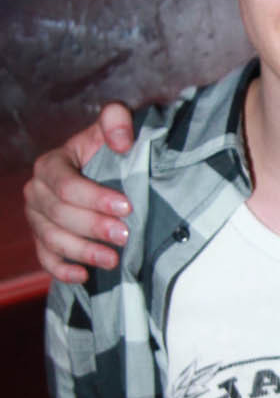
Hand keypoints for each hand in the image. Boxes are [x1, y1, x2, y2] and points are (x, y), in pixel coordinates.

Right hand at [24, 103, 135, 281]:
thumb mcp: (113, 130)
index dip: (94, 198)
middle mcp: (38, 192)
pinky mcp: (43, 240)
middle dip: (94, 227)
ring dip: (83, 251)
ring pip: (53, 239)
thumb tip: (121, 139)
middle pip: (60, 214)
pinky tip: (84, 276)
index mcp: (51, 165)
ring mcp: (37, 219)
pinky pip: (46, 259)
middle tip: (125, 235)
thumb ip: (116, 121)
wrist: (102, 174)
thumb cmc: (108, 153)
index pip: (66, 184)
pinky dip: (62, 270)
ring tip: (113, 259)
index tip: (126, 207)